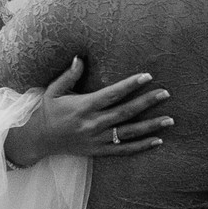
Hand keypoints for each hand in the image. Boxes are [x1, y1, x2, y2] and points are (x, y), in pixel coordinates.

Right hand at [4, 56, 173, 165]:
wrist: (37, 140)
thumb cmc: (47, 111)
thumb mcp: (53, 91)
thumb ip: (69, 75)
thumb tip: (79, 57)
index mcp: (83, 106)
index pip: (112, 94)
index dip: (130, 85)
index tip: (147, 76)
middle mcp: (92, 124)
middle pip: (125, 112)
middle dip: (147, 102)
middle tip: (166, 93)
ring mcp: (96, 139)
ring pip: (128, 133)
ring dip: (150, 126)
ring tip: (170, 119)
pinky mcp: (98, 151)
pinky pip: (123, 150)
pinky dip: (142, 147)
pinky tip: (158, 141)